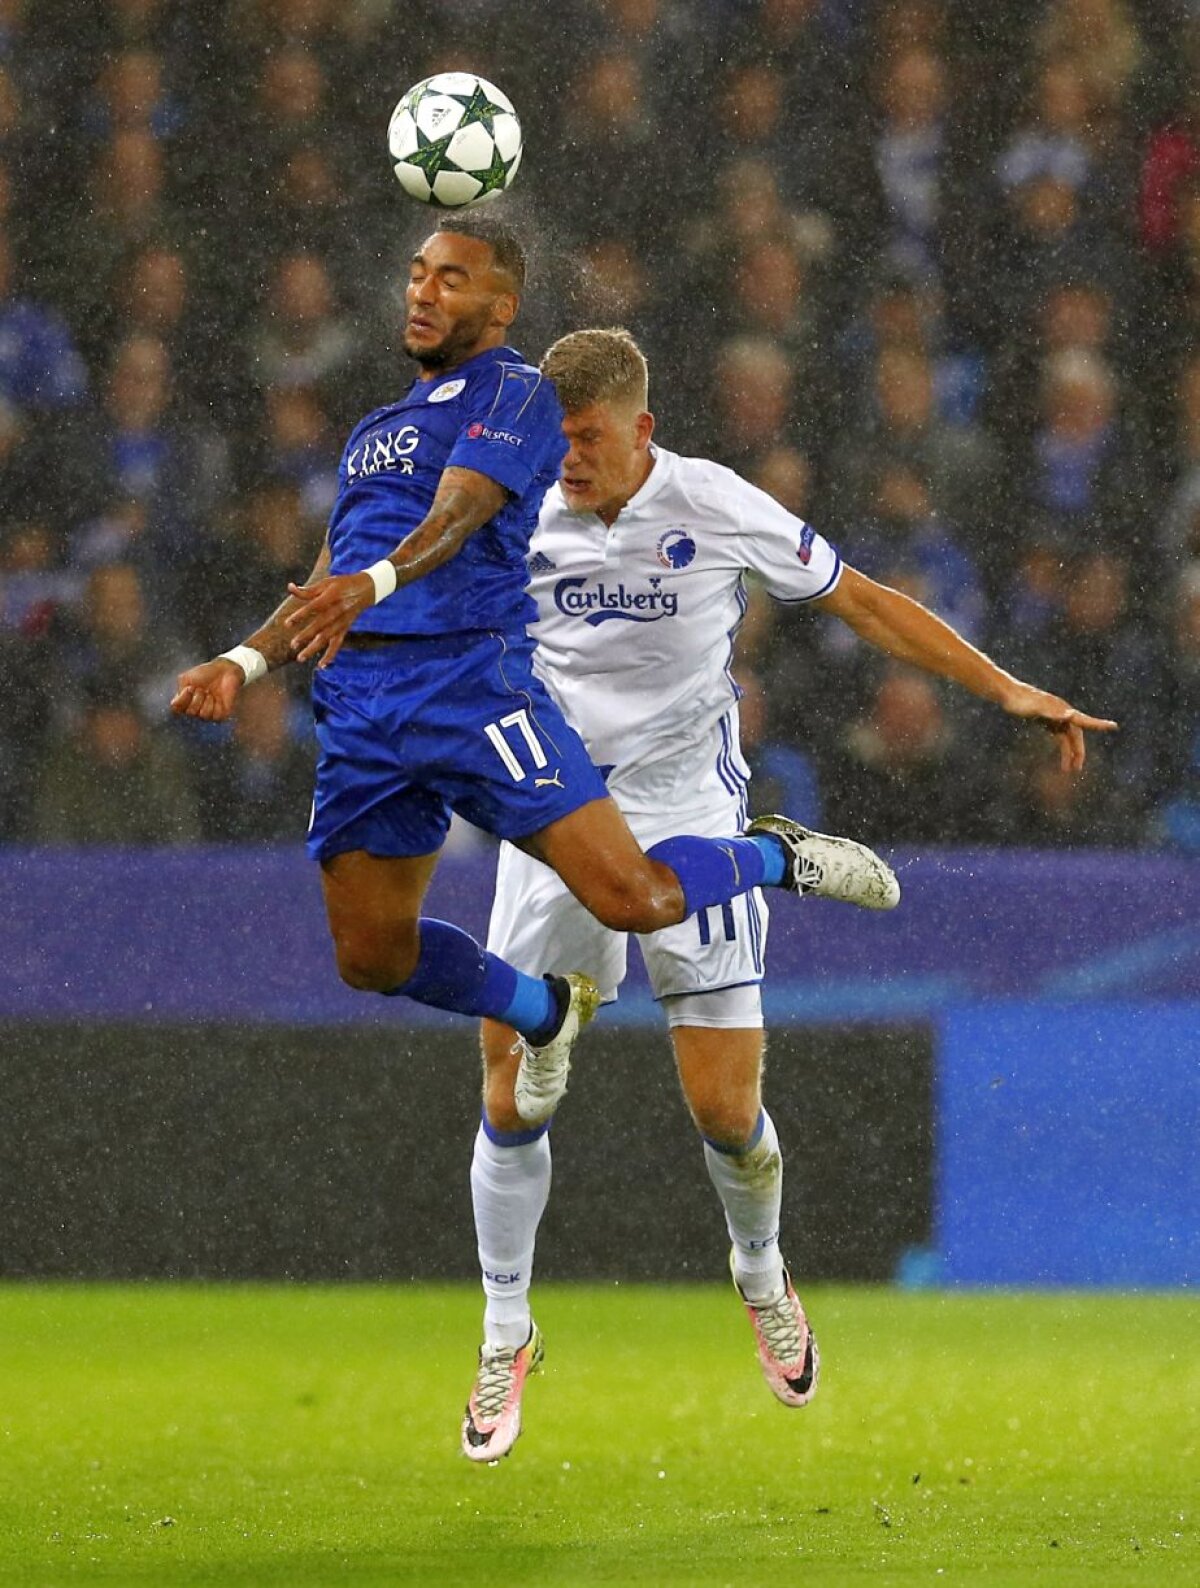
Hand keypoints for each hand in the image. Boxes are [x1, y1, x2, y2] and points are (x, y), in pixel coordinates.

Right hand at [170, 658, 245, 721]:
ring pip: (201, 715)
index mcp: (185, 700)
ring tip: (209, 692)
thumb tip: (175, 703)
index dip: (182, 699)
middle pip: (189, 712)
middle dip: (196, 698)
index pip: (176, 708)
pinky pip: (213, 715)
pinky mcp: (220, 714)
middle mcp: (195, 708)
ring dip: (205, 701)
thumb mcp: (187, 678)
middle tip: (201, 689)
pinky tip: (217, 697)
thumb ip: (178, 690)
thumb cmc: (205, 673)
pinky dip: (214, 704)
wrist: (224, 671)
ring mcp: (207, 712)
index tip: (189, 688)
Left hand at [285, 572, 374, 666]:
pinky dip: (330, 655)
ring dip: (314, 649)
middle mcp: (337, 611)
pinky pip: (337, 644)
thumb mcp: (326, 583)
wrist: (366, 589)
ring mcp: (342, 622)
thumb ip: (308, 590)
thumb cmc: (342, 585)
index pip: (313, 608)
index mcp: (331, 597)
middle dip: (306, 636)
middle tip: (293, 645)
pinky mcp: (345, 629)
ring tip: (300, 658)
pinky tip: (321, 665)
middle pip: (320, 626)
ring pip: (327, 637)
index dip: (300, 616)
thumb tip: (290, 588)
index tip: (287, 624)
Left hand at [1001, 682, 1117, 771]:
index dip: (1099, 724)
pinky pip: (1058, 736)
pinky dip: (1060, 747)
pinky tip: (1061, 757)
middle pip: (1075, 735)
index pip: (1084, 720)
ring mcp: (1054, 717)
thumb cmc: (1020, 701)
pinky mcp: (1045, 720)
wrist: (1007, 693)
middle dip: (1078, 752)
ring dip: (1068, 753)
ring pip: (1067, 738)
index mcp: (1063, 710)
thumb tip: (1071, 714)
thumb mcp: (1036, 708)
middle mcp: (1062, 713)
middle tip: (1077, 769)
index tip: (1114, 726)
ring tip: (1067, 770)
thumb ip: (1053, 713)